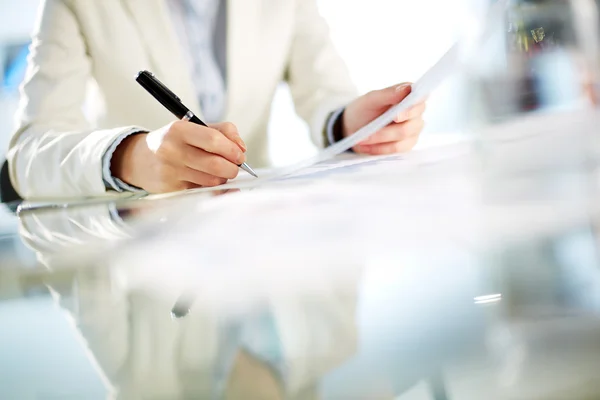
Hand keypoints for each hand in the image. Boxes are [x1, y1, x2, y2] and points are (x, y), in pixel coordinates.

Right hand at [111, 121, 246, 192]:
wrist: (141, 159)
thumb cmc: (174, 142)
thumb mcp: (193, 127)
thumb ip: (222, 131)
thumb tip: (241, 147)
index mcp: (178, 130)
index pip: (214, 140)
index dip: (232, 149)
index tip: (240, 154)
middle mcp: (171, 150)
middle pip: (215, 163)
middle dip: (233, 167)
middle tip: (235, 166)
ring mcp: (170, 171)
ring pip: (211, 180)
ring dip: (224, 178)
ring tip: (221, 172)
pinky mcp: (172, 188)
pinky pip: (203, 190)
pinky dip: (213, 187)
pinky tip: (210, 180)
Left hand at [342, 83, 425, 154]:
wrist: (353, 127)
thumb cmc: (364, 110)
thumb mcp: (371, 99)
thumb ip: (389, 93)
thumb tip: (407, 88)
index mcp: (410, 96)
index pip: (420, 100)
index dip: (410, 109)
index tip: (396, 116)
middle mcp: (416, 113)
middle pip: (410, 125)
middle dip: (387, 130)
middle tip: (367, 133)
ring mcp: (413, 130)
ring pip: (402, 138)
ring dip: (380, 139)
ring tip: (362, 140)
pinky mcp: (407, 145)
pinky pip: (397, 150)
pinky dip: (380, 149)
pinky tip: (366, 147)